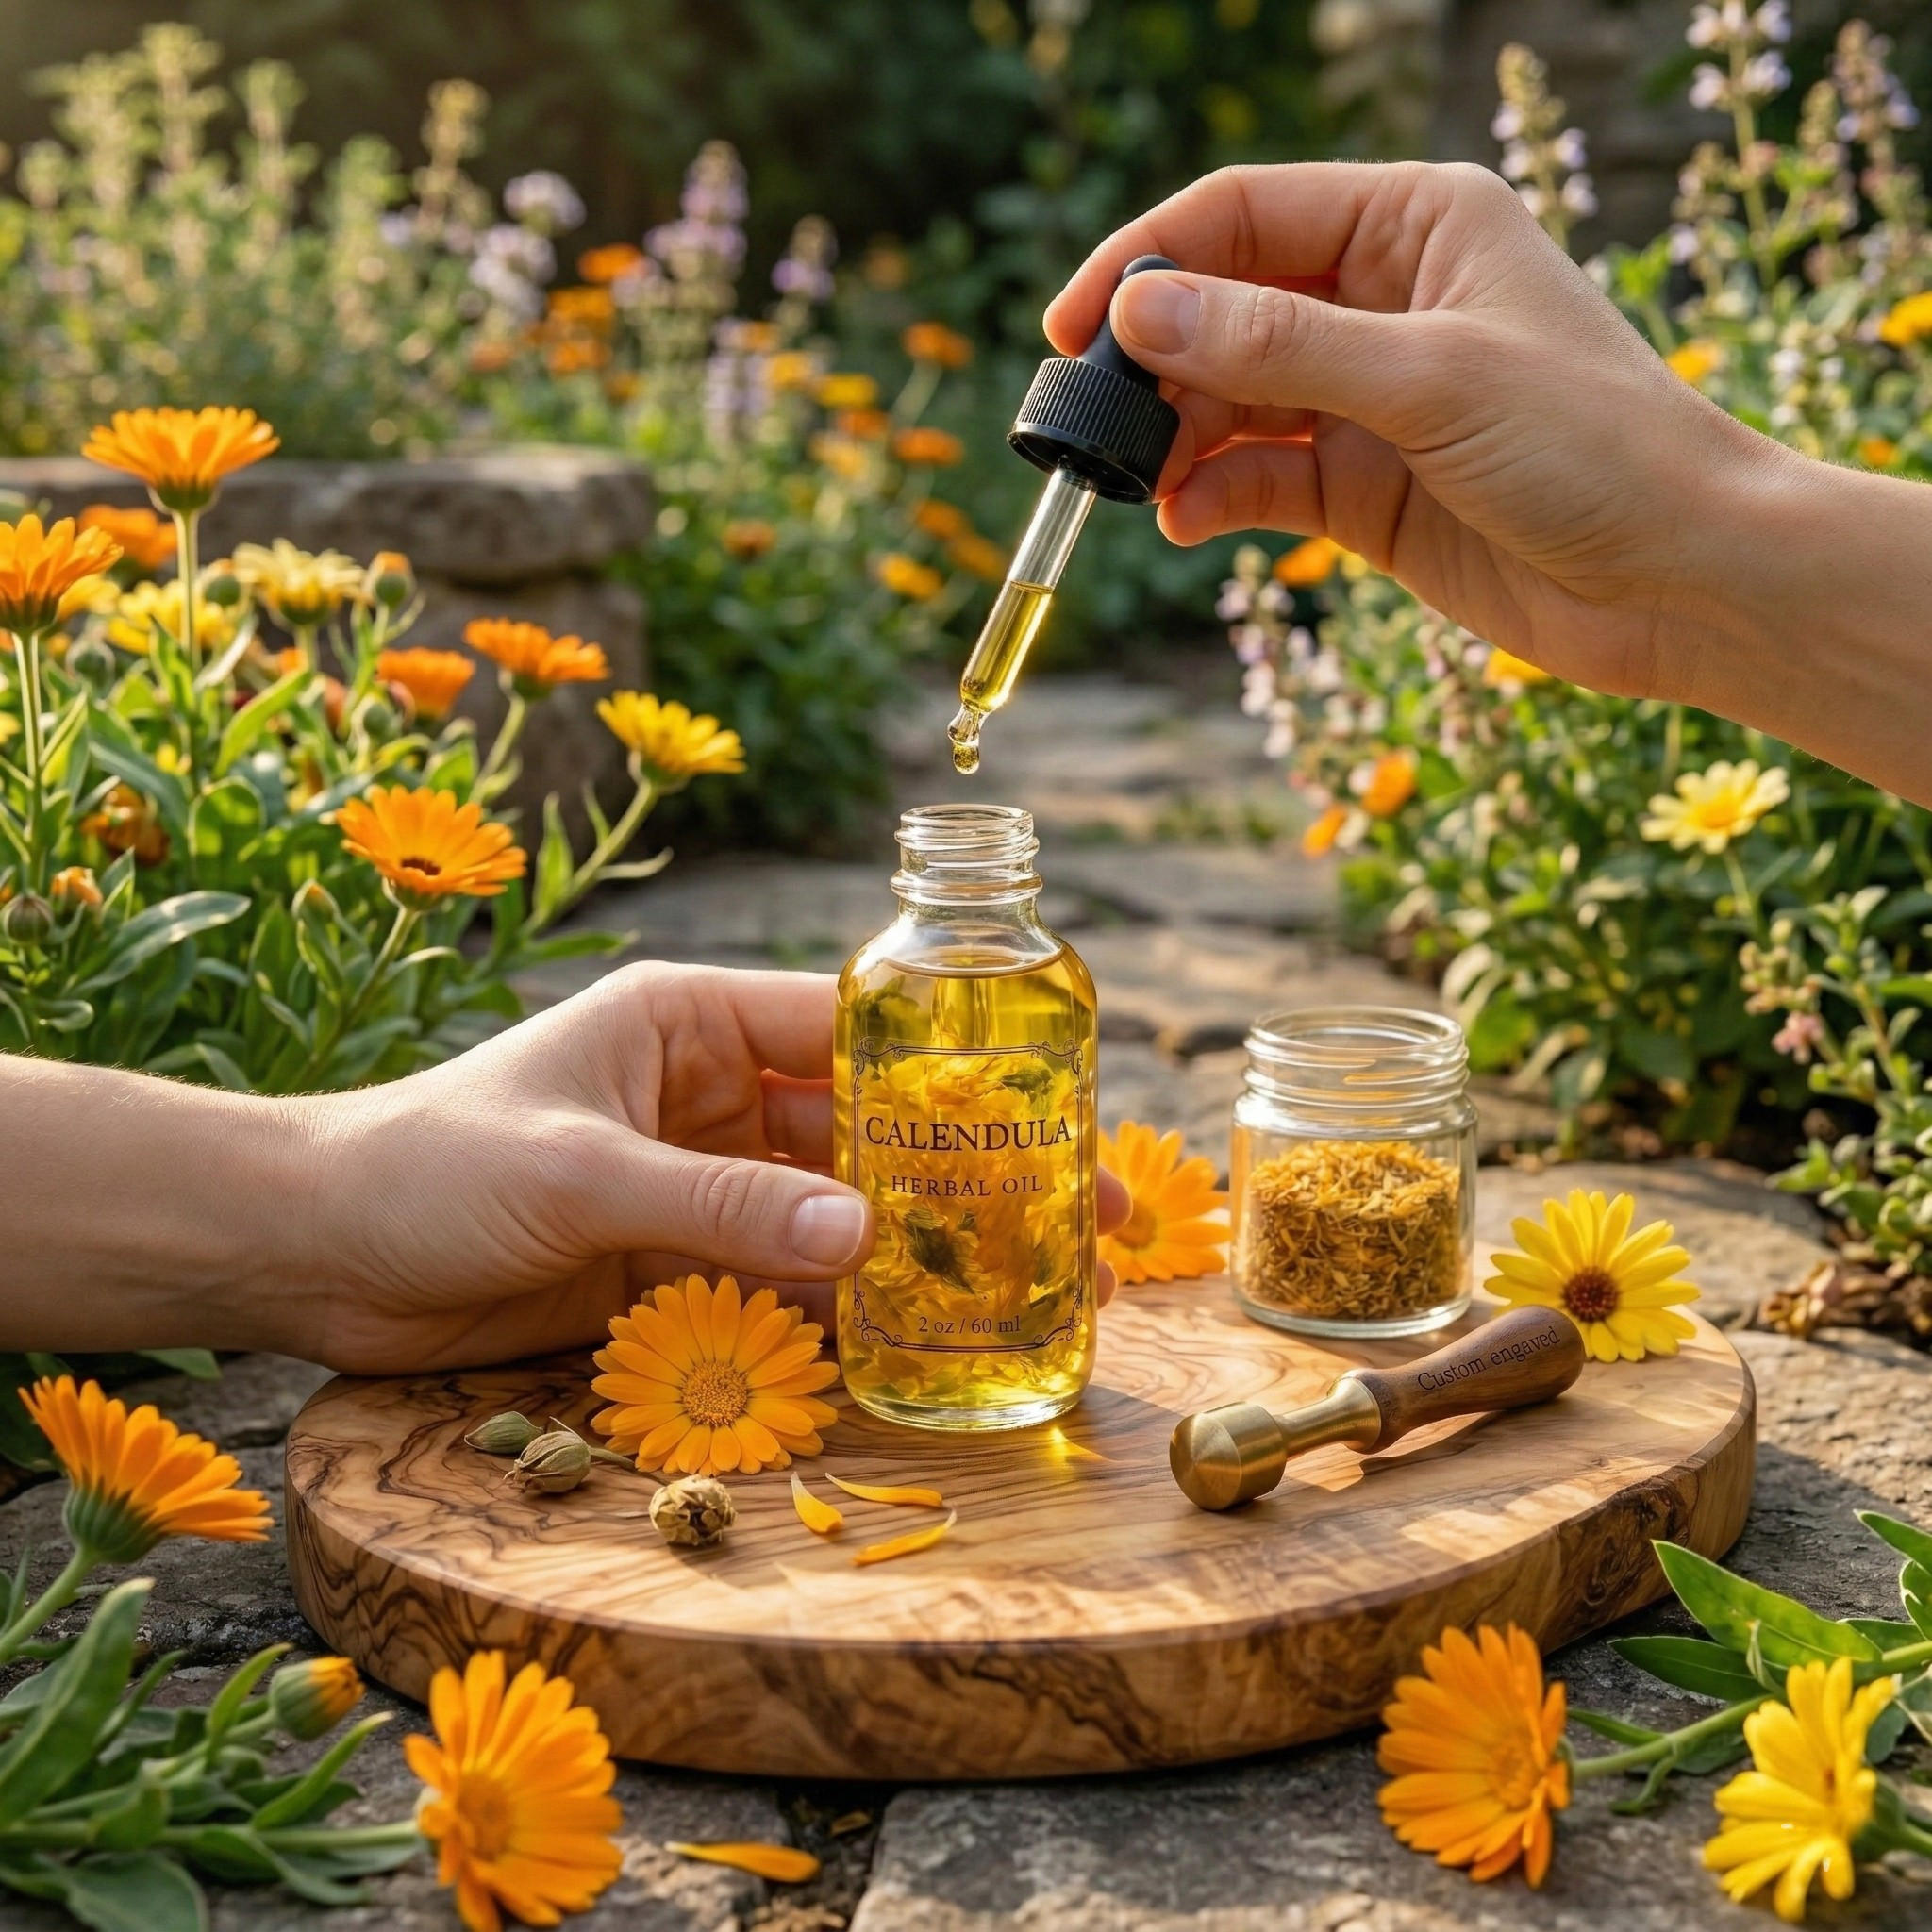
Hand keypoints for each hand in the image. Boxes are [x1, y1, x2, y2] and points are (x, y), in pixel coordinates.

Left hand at [283, 962, 1127, 1372]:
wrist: (314, 1252)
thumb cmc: (427, 1163)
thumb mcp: (577, 1172)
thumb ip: (716, 1203)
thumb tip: (868, 1235)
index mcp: (695, 1023)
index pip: (852, 1029)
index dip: (954, 1069)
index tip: (1050, 1111)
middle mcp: (714, 1095)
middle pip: (870, 1130)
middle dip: (966, 1175)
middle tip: (1078, 1222)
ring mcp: (702, 1182)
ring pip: (838, 1212)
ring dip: (921, 1252)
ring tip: (1030, 1295)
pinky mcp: (678, 1262)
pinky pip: (785, 1279)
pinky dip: (847, 1309)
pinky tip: (922, 1342)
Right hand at [1047, 161, 1784, 701]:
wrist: (1679, 580)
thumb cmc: (1595, 446)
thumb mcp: (1430, 379)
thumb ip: (1278, 346)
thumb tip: (1143, 310)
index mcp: (1413, 225)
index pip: (1242, 215)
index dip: (1147, 262)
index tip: (1073, 328)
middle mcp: (1381, 301)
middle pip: (1221, 309)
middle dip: (1152, 363)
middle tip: (1091, 425)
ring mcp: (1367, 400)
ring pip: (1229, 402)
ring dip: (1174, 440)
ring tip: (1134, 482)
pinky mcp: (1361, 490)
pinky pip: (1257, 479)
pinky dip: (1212, 497)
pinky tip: (1183, 521)